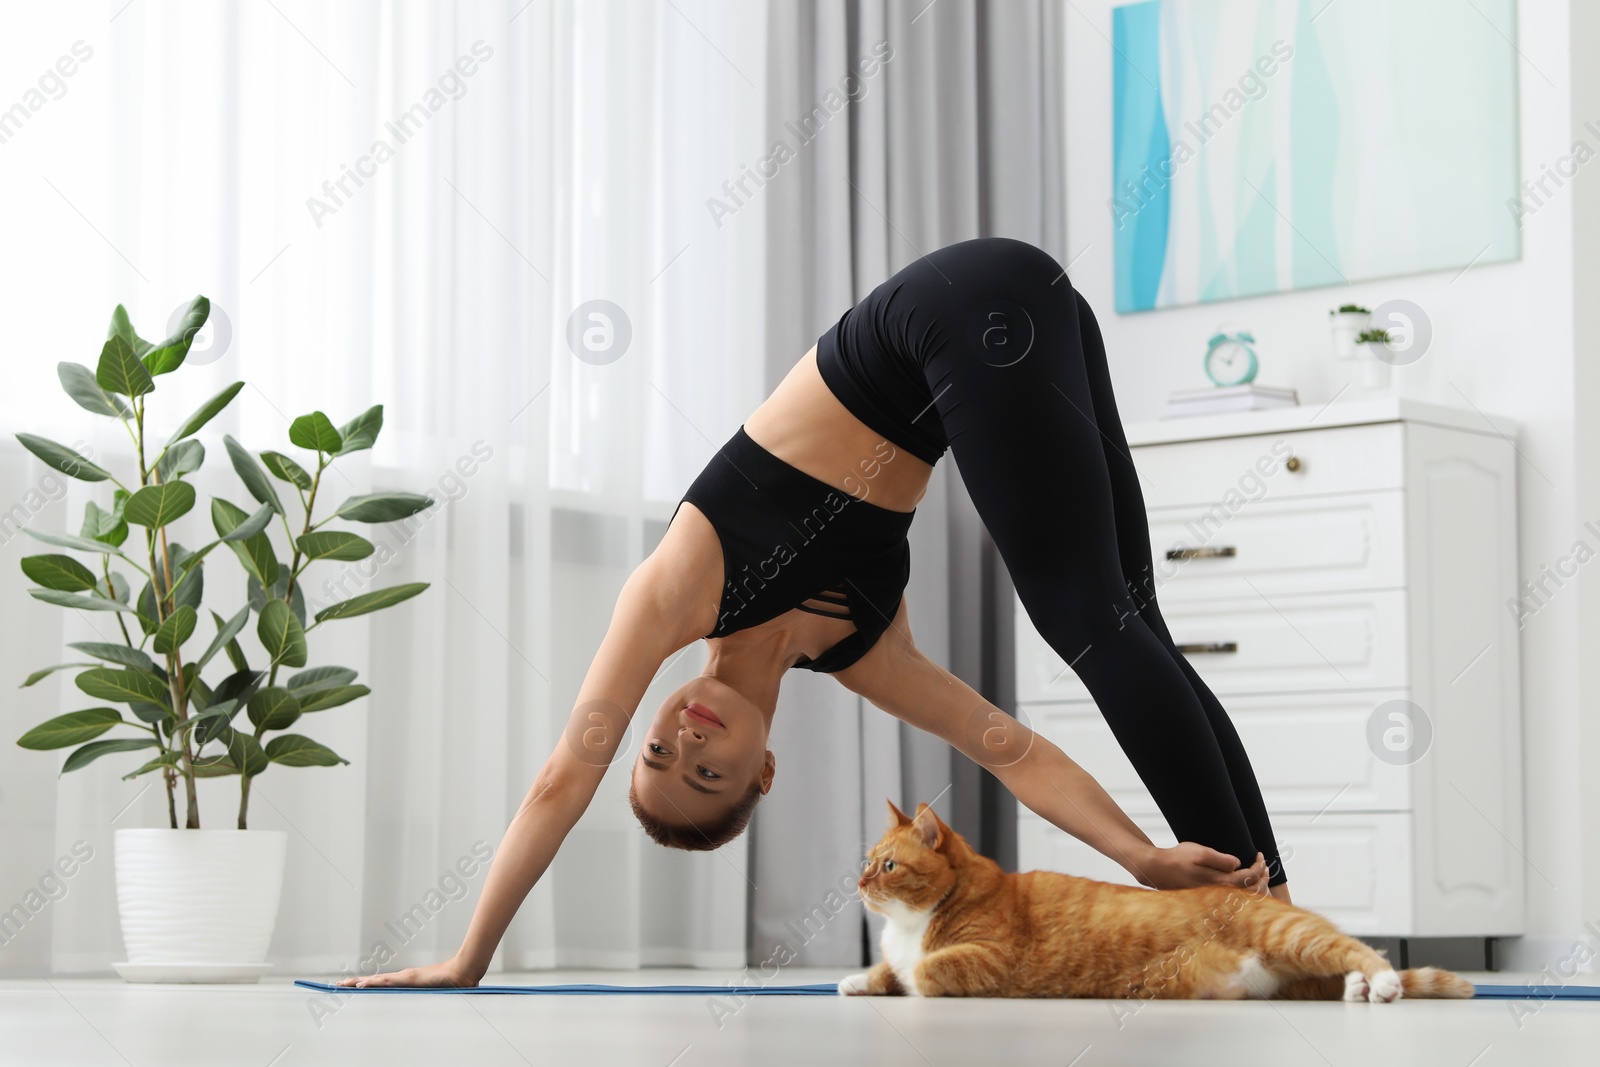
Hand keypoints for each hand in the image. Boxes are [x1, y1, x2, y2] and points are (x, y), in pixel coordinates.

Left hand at [337, 955, 482, 988]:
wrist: (462, 973)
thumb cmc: (452, 983)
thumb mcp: (438, 993)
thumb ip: (434, 995)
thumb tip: (438, 999)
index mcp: (407, 981)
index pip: (383, 983)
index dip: (367, 984)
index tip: (354, 986)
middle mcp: (403, 977)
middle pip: (374, 980)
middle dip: (355, 982)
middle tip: (338, 985)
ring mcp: (404, 977)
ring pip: (376, 980)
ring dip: (358, 983)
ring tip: (343, 985)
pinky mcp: (407, 978)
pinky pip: (385, 982)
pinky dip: (371, 983)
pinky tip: (360, 985)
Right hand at [1142, 843, 1268, 891]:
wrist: (1158, 870)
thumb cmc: (1178, 858)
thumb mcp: (1200, 852)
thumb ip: (1222, 859)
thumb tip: (1238, 864)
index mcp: (1222, 882)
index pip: (1250, 877)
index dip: (1259, 866)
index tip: (1260, 855)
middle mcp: (1221, 894)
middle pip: (1252, 893)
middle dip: (1263, 878)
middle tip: (1265, 866)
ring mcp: (1215, 899)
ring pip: (1245, 900)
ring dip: (1257, 889)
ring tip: (1260, 877)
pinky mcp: (1209, 900)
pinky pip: (1235, 901)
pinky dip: (1247, 895)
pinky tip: (1245, 887)